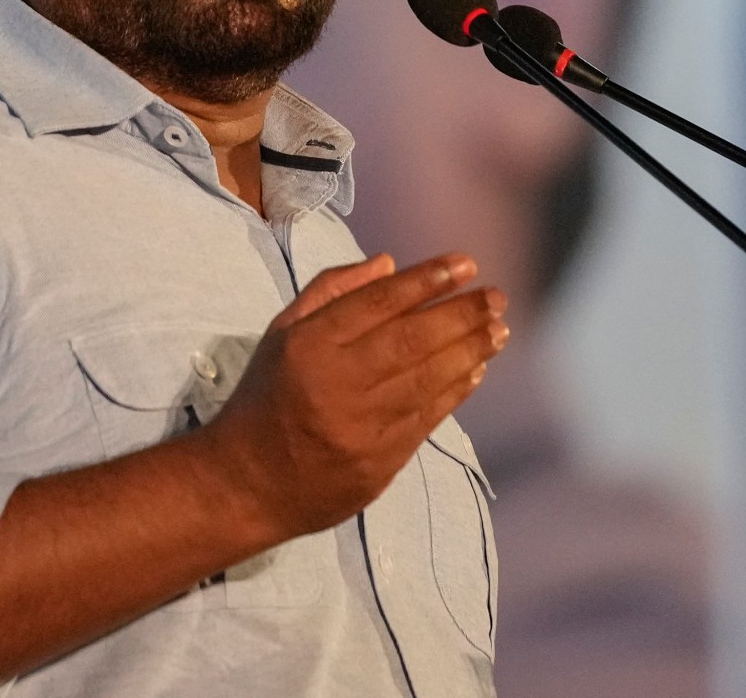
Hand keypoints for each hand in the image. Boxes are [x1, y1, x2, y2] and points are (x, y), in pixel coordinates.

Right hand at [204, 253, 508, 538]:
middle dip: (462, 314)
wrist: (246, 484)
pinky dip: (458, 390)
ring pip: (428, 380)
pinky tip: (478, 368)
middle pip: (412, 340)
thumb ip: (332, 291)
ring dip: (471, 350)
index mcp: (309, 345)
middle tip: (497, 297)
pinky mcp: (378, 463)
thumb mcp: (283, 333)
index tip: (466, 263)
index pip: (379, 303)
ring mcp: (360, 427)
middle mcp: (336, 383)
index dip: (428, 280)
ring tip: (499, 329)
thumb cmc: (267, 396)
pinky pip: (429, 418)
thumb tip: (390, 263)